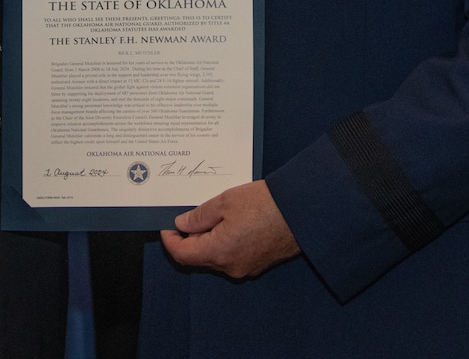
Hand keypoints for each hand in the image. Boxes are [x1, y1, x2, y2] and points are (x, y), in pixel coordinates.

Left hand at [160, 180, 299, 278]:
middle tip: (187, 216)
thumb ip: (199, 216)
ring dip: (208, 239)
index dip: (170, 240)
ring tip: (211, 214)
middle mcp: (230, 266)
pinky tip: (230, 222)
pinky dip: (224, 242)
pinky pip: (232, 255)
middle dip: (189, 238)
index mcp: (219, 252)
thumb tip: (182, 225)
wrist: (302, 211)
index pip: (183, 255)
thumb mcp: (225, 201)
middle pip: (199, 257)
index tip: (166, 226)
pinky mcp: (258, 263)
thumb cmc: (265, 204)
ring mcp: (246, 267)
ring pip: (216, 256)